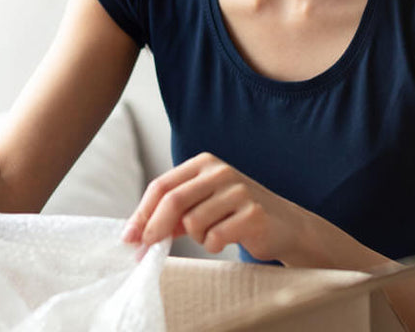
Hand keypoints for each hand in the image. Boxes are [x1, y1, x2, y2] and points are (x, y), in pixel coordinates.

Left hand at [120, 152, 319, 263]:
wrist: (285, 225)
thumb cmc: (235, 216)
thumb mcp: (202, 207)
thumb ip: (172, 215)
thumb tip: (136, 234)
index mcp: (204, 164)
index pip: (162, 186)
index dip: (142, 213)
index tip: (129, 237)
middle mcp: (220, 172)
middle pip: (173, 201)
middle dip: (154, 229)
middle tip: (145, 251)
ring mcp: (239, 191)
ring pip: (193, 222)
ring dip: (195, 238)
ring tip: (211, 236)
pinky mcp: (253, 213)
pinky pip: (216, 236)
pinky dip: (213, 245)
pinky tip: (225, 240)